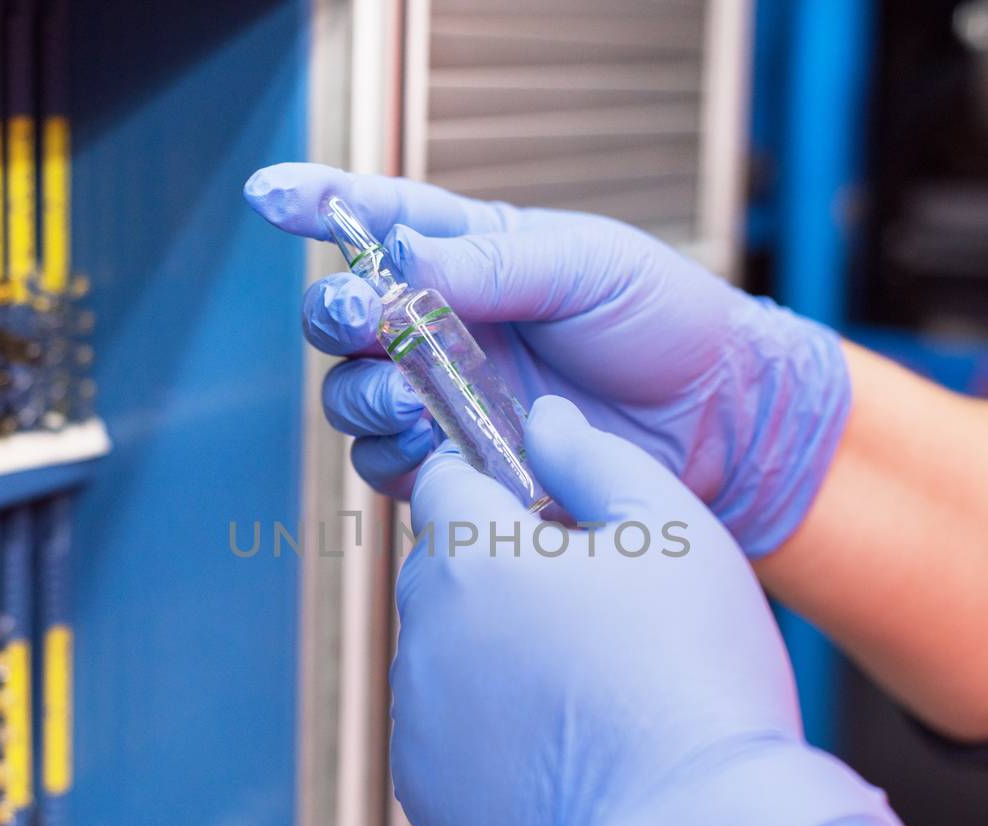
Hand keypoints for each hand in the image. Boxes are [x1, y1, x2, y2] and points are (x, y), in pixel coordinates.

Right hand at [243, 162, 849, 556]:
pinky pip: (390, 466)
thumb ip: (494, 264)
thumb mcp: (588, 266)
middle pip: (342, 319)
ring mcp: (447, 399)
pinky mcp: (461, 465)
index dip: (318, 204)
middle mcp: (443, 327)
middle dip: (335, 315)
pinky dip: (394, 457)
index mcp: (470, 257)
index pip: (377, 220)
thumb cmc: (662, 323)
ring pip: (352, 396)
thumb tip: (400, 261)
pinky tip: (432, 447)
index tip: (270, 198)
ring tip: (412, 396)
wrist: (717, 420)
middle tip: (365, 321)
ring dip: (362, 394)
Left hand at [389, 395, 906, 825]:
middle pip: (443, 569)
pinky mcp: (422, 789)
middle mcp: (421, 628)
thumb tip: (544, 421)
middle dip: (496, 573)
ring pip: (441, 651)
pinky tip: (559, 747)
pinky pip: (442, 732)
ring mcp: (415, 715)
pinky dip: (484, 729)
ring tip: (584, 690)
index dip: (497, 490)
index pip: (444, 481)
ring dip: (489, 652)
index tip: (548, 520)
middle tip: (589, 612)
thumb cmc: (694, 675)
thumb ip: (595, 459)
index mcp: (472, 551)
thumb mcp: (674, 531)